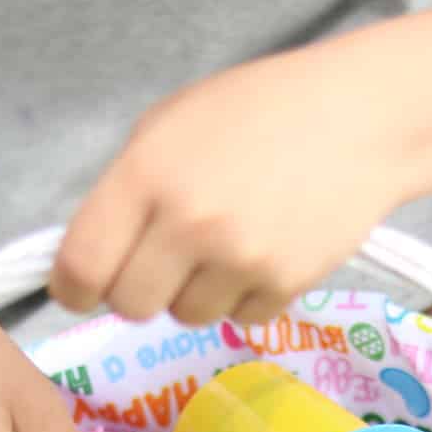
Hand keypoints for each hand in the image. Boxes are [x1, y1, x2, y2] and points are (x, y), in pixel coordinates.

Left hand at [50, 48, 410, 325]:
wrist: (357, 120)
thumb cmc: (256, 113)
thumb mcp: (168, 128)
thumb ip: (126, 192)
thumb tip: (94, 258)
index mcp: (146, 175)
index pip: (81, 266)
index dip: (73, 287)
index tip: (83, 288)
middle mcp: (189, 223)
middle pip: (131, 306)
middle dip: (138, 290)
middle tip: (163, 262)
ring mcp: (239, 259)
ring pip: (187, 317)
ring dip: (196, 293)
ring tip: (225, 247)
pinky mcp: (284, 284)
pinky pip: (240, 318)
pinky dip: (246, 296)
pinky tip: (265, 251)